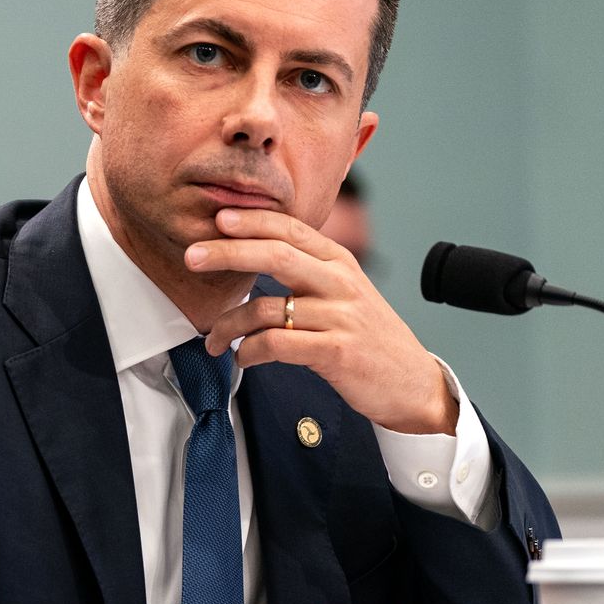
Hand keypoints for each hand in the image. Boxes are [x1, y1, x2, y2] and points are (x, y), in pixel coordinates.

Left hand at [186, 207, 456, 434]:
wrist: (412, 384)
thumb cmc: (368, 338)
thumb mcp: (344, 292)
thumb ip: (307, 270)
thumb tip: (251, 252)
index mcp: (339, 262)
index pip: (290, 229)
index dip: (252, 221)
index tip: (217, 219)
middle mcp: (340, 283)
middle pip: (275, 255)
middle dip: (227, 252)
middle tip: (191, 257)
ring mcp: (340, 316)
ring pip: (267, 307)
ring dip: (229, 325)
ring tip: (215, 341)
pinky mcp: (336, 351)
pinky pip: (277, 344)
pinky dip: (249, 351)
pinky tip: (242, 358)